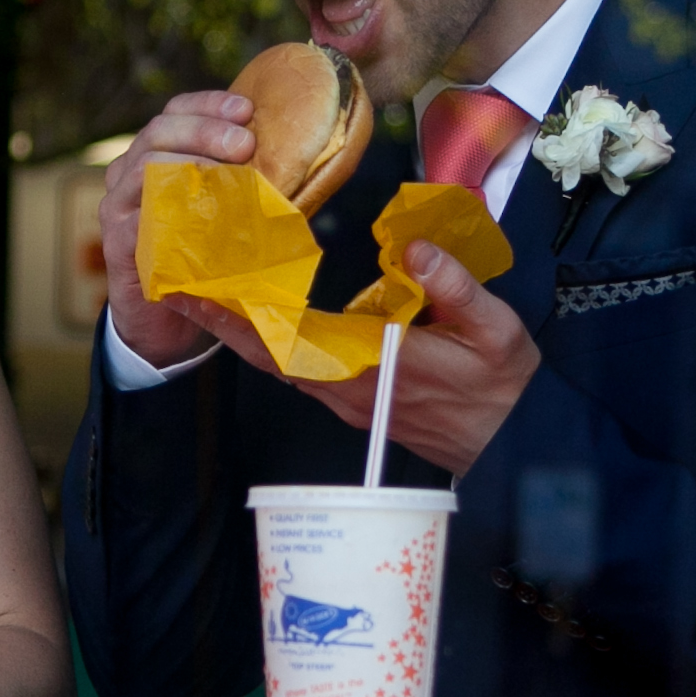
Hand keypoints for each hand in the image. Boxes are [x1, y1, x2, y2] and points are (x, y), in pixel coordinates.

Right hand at [99, 89, 259, 371]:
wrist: (164, 321)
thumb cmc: (200, 258)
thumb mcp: (221, 211)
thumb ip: (243, 183)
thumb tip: (300, 159)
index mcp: (155, 155)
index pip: (174, 111)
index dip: (209, 103)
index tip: (247, 108)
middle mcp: (129, 173)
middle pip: (157, 130)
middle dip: (205, 129)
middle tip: (246, 144)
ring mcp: (118, 206)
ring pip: (143, 164)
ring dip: (190, 162)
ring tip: (230, 173)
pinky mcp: (117, 241)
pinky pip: (139, 214)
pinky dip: (173, 208)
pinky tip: (205, 211)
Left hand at [176, 237, 538, 477]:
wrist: (515, 448)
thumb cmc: (507, 388)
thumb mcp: (498, 332)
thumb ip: (456, 289)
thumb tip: (414, 248)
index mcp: (376, 369)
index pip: (294, 344)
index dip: (246, 320)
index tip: (206, 294)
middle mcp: (350, 390)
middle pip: (271, 358)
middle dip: (224, 325)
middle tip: (179, 288)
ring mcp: (349, 401)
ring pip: (281, 367)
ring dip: (243, 335)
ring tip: (208, 296)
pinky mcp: (356, 403)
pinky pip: (301, 372)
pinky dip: (272, 346)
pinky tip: (260, 321)